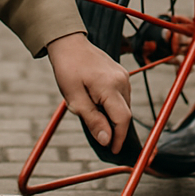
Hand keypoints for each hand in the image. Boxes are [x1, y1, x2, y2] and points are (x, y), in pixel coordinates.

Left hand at [47, 32, 131, 152]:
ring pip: (124, 106)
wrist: (70, 44)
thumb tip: (107, 140)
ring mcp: (123, 75)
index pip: (123, 119)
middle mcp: (122, 80)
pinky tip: (99, 107)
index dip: (119, 138)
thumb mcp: (74, 99)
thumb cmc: (68, 70)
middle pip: (125, 113)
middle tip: (101, 139)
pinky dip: (114, 106)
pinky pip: (122, 96)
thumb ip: (93, 120)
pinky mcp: (121, 73)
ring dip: (114, 117)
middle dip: (116, 130)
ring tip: (96, 120)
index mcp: (110, 86)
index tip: (112, 151)